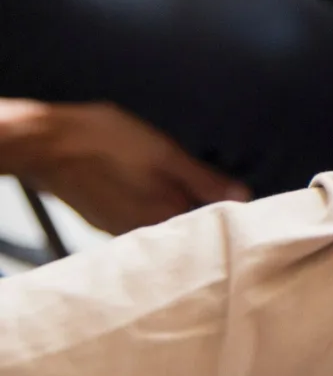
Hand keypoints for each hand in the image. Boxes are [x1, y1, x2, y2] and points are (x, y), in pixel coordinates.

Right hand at [0, 99, 249, 234]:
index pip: (210, 225)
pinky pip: (140, 219)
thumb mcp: (164, 154)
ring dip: (177, 207)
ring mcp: (120, 229)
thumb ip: (203, 179)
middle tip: (218, 188)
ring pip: (163, 222)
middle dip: (205, 209)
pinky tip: (153, 188)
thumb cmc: (105, 142)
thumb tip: (243, 197)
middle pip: (186, 225)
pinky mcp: (105, 221)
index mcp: (164, 218)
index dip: (229, 210)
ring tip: (185, 186)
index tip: (243, 199)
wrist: (45, 143)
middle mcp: (142, 233)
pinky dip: (152, 206)